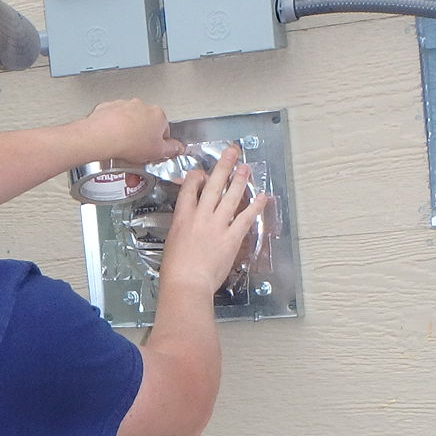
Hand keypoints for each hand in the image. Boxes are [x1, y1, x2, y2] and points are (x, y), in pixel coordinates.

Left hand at [81, 98, 183, 165]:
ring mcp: (124, 105)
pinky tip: (111, 139)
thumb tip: (178, 148)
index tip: (152, 151)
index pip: (164, 131)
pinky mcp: (109, 107)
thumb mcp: (157, 153)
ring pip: (129, 121)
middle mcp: (142, 106)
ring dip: (128, 131)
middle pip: (146, 124)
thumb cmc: (129, 142)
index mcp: (158, 115)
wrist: (102, 136)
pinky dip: (113, 127)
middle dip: (142, 137)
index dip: (158, 144)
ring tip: (122, 147)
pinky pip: (113, 119)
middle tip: (136, 151)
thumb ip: (172, 149)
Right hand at [159, 146, 266, 295]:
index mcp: (182, 216)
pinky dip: (256, 207)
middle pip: (213, 184)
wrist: (187, 283)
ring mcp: (218, 225)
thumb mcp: (172, 241)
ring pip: (231, 196)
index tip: (202, 173)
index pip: (190, 187)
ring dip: (240, 180)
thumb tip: (190, 224)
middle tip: (232, 152)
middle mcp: (201, 216)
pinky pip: (246, 218)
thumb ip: (182, 228)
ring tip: (246, 168)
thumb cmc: (175, 269)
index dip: (197, 176)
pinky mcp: (231, 238)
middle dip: (224, 166)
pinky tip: (262, 197)